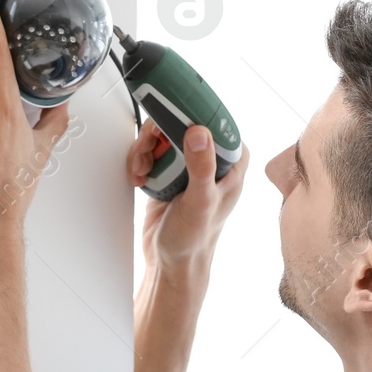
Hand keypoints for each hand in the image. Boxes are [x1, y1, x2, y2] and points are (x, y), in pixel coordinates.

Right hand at [128, 117, 248, 271]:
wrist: (172, 262)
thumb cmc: (195, 240)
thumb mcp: (200, 202)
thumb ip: (202, 167)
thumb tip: (198, 134)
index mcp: (231, 161)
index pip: (212, 119)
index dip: (189, 111)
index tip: (170, 110)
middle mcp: (212, 158)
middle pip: (180, 122)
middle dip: (158, 135)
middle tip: (150, 150)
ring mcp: (189, 164)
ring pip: (162, 135)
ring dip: (145, 150)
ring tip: (144, 170)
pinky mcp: (169, 171)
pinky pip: (150, 151)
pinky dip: (140, 160)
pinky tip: (142, 177)